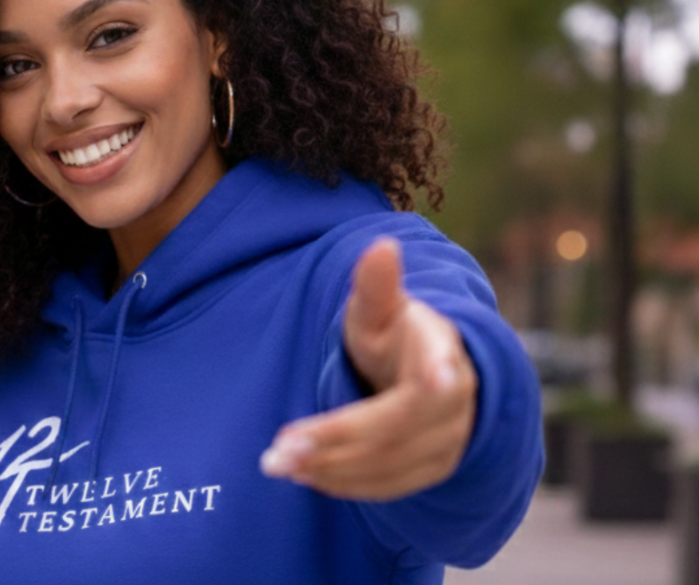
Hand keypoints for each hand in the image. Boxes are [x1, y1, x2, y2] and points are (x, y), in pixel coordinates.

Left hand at [260, 237, 477, 499]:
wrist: (427, 373)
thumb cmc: (396, 333)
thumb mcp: (381, 307)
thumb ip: (377, 284)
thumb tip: (382, 244)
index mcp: (442, 351)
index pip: (440, 366)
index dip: (439, 371)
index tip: (438, 380)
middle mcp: (454, 402)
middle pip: (396, 429)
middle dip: (335, 442)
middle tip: (277, 453)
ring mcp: (449, 441)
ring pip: (390, 465)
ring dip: (332, 468)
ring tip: (279, 463)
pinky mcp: (433, 471)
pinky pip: (389, 487)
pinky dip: (345, 484)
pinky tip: (305, 476)